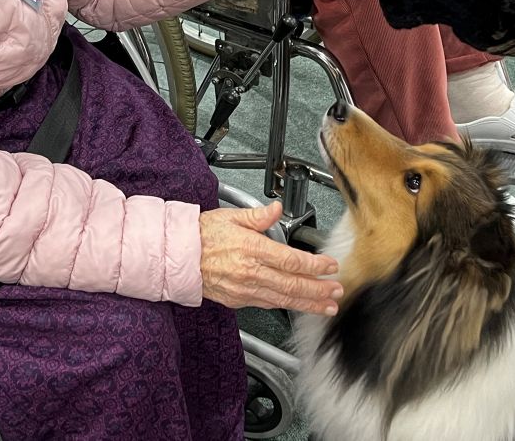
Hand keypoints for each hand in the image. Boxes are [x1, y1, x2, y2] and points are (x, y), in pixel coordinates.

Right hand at [200, 203, 342, 314]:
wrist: (177, 256)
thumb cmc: (201, 235)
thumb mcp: (231, 216)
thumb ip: (258, 216)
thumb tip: (276, 209)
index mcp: (251, 248)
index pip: (292, 260)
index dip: (315, 266)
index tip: (330, 267)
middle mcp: (250, 272)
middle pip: (293, 285)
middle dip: (319, 290)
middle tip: (336, 291)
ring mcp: (245, 289)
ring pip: (283, 300)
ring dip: (308, 303)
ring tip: (326, 306)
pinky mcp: (238, 300)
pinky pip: (267, 304)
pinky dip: (286, 306)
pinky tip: (299, 305)